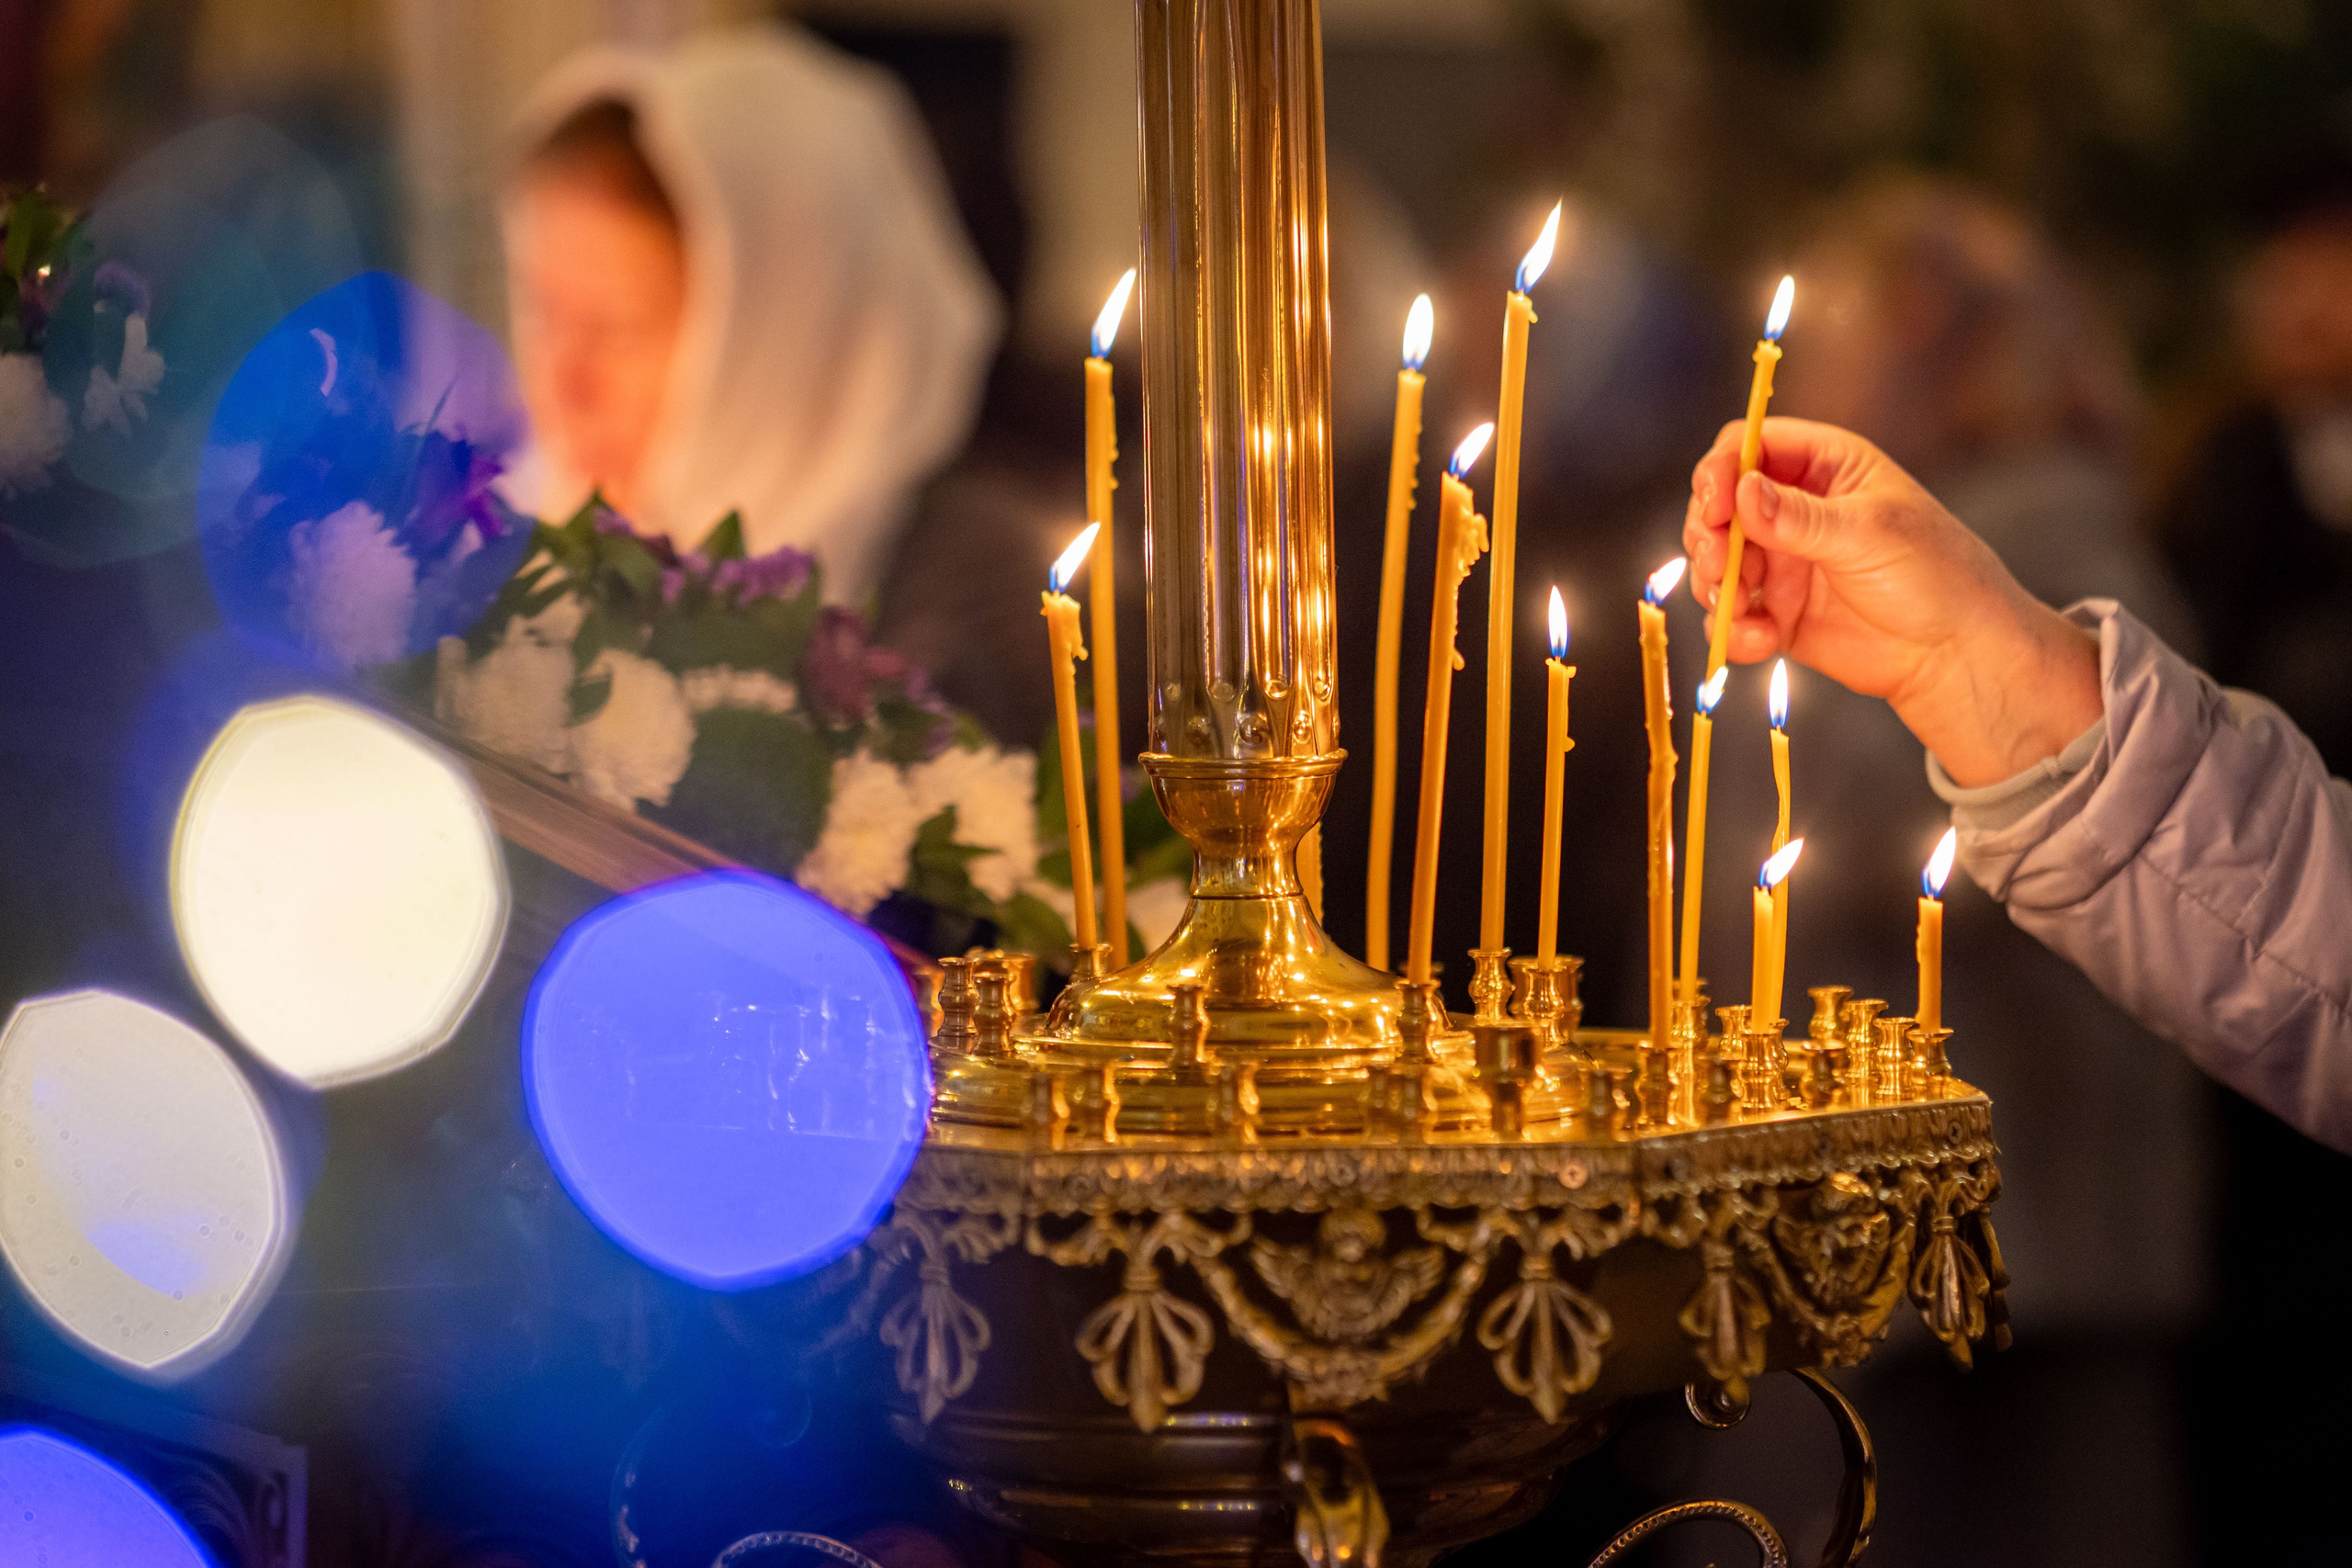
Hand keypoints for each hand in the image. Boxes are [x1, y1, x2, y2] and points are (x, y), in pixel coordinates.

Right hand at [1683, 416, 2101, 787]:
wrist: (1955, 656)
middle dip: (1708, 535)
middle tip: (1718, 566)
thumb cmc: (1934, 575)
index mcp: (1825, 467)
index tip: (1714, 506)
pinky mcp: (1777, 613)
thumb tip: (1739, 493)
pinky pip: (1731, 616)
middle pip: (1718, 505)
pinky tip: (1761, 643)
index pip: (1749, 446)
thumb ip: (1797, 517)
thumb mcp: (1867, 533)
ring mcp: (1783, 562)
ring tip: (1741, 608)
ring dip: (1715, 587)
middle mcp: (1796, 509)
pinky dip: (1734, 629)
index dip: (1722, 471)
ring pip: (1716, 562)